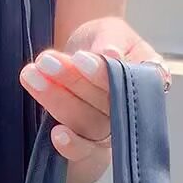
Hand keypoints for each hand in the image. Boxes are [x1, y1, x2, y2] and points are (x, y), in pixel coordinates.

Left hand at [19, 18, 165, 182]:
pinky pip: (82, 152)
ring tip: (32, 74)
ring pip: (86, 122)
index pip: (128, 82)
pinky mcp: (89, 145)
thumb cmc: (104, 40)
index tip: (79, 59)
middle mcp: (132, 111)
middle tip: (46, 62)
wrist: (86, 51)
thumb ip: (112, 41)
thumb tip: (111, 54)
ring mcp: (110, 130)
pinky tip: (54, 134)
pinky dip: (69, 144)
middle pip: (104, 104)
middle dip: (72, 82)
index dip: (102, 74)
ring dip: (56, 100)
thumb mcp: (110, 30)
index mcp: (149, 80)